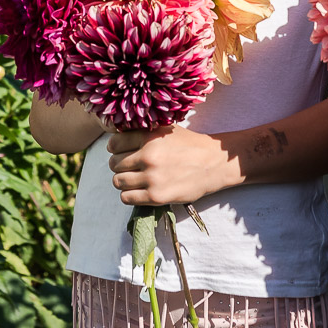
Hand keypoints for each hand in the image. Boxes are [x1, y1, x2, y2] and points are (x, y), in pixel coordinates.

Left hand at [108, 126, 233, 206]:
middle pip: (114, 164)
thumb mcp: (166, 130)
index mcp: (149, 136)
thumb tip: (115, 139)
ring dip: (123, 181)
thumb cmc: (189, 145)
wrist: (213, 164)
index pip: (114, 144)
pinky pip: (126, 198)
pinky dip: (129, 195)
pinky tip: (139, 191)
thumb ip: (143, 132)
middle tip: (131, 168)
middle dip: (120, 166)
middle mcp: (148, 156)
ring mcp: (152, 177)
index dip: (116, 149)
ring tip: (135, 180)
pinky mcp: (156, 196)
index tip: (122, 152)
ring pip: (118, 181)